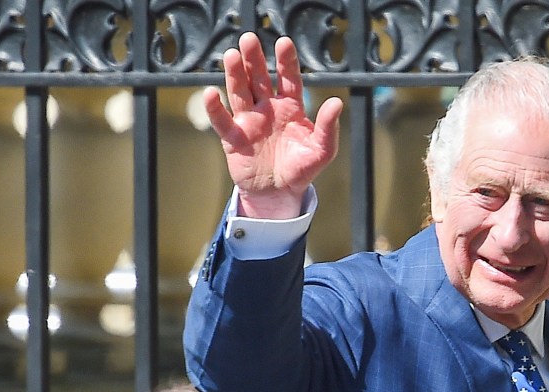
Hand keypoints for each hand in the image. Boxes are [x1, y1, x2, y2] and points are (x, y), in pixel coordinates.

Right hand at [202, 32, 342, 218]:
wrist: (279, 194)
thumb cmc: (302, 170)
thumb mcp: (322, 150)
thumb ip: (328, 127)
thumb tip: (337, 102)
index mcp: (290, 107)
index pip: (288, 79)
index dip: (285, 62)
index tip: (284, 43)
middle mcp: (267, 109)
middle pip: (259, 78)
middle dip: (254, 60)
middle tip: (249, 39)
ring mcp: (249, 121)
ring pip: (240, 92)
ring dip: (234, 74)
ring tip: (231, 55)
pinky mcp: (233, 138)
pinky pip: (222, 121)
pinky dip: (215, 108)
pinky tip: (211, 93)